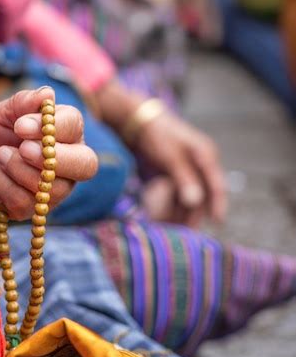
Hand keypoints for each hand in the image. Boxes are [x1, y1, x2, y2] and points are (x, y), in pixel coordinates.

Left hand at [0, 87, 97, 216]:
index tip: (21, 125)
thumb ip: (24, 102)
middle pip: (85, 165)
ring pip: (51, 186)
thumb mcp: (3, 111)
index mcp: (67, 132)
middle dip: (53, 158)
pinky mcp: (34, 209)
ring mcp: (55, 189)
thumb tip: (48, 95)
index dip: (52, 127)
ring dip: (16, 168)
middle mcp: (69, 162)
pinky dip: (2, 183)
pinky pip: (25, 202)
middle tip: (22, 148)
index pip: (75, 127)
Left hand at [94, 79, 225, 224]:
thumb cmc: (157, 135)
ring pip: (188, 199)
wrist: (138, 122)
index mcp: (205, 155)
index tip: (218, 222)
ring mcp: (187, 171)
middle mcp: (199, 165)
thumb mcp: (171, 156)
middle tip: (187, 234)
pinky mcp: (175, 176)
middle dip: (194, 215)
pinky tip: (163, 219)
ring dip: (181, 214)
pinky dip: (171, 207)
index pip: (216, 184)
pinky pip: (176, 196)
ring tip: (172, 230)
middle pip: (202, 196)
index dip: (218, 204)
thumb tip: (196, 201)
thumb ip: (185, 178)